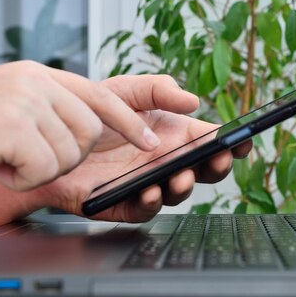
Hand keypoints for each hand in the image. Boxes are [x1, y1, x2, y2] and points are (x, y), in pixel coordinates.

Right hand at [0, 61, 162, 189]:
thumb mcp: (3, 101)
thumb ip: (43, 106)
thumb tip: (82, 126)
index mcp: (36, 75)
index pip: (100, 94)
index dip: (128, 120)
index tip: (150, 139)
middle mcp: (35, 82)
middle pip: (90, 131)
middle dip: (68, 156)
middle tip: (27, 157)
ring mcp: (24, 101)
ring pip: (69, 154)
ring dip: (37, 169)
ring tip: (2, 159)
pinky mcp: (12, 126)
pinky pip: (43, 169)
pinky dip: (18, 180)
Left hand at [34, 75, 251, 221]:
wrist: (51, 133)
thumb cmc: (90, 112)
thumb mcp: (125, 90)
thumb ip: (158, 89)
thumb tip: (193, 101)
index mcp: (172, 133)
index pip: (210, 140)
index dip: (231, 142)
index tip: (244, 139)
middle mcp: (164, 160)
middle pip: (203, 169)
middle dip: (216, 166)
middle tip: (218, 158)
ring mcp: (146, 181)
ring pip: (178, 191)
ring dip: (184, 185)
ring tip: (180, 174)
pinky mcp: (123, 201)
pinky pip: (143, 207)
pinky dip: (149, 201)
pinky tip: (148, 189)